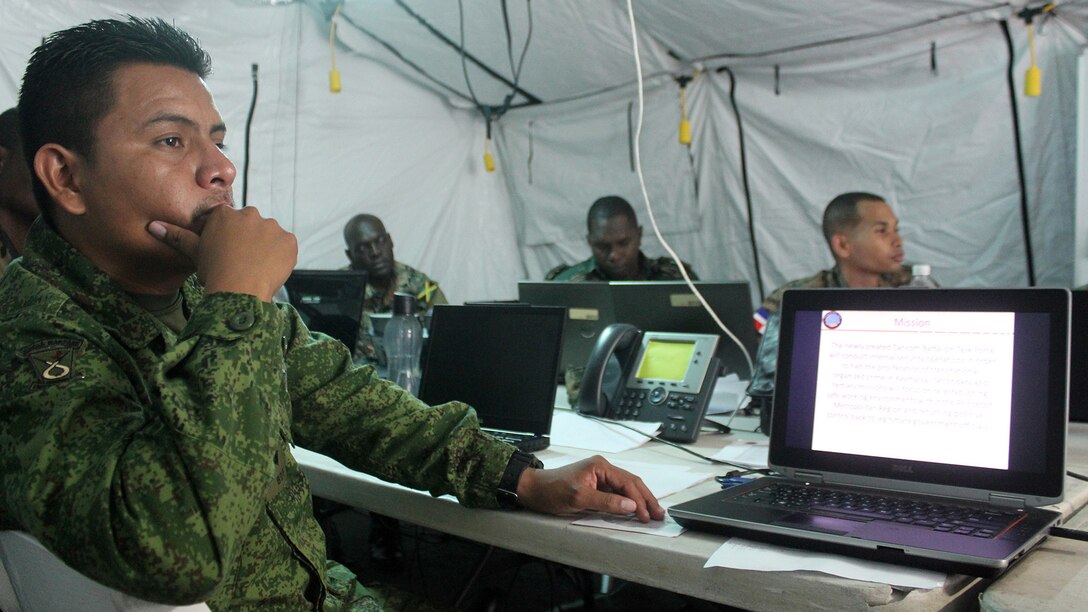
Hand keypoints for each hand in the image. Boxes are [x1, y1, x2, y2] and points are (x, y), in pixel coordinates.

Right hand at [148, 206, 296, 301]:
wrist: (239, 290)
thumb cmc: (214, 272)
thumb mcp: (194, 253)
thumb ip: (176, 237)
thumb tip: (152, 226)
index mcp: (225, 215)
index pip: (229, 222)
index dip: (229, 239)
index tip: (228, 254)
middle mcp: (249, 214)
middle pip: (251, 226)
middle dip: (249, 241)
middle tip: (242, 263)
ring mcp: (271, 226)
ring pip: (270, 235)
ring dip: (266, 247)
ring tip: (256, 268)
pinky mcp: (289, 240)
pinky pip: (287, 246)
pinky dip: (282, 256)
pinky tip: (270, 269)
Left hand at [515, 455, 664, 522]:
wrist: (533, 489)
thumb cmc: (551, 490)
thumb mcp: (579, 498)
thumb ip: (606, 502)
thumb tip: (630, 506)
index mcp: (600, 466)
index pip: (627, 483)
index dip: (640, 500)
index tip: (647, 515)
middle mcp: (602, 468)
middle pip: (631, 483)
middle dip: (646, 499)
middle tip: (659, 514)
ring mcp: (599, 477)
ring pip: (626, 488)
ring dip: (639, 501)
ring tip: (652, 513)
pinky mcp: (595, 485)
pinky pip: (617, 493)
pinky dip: (627, 502)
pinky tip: (635, 510)